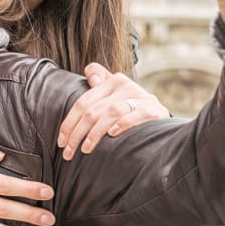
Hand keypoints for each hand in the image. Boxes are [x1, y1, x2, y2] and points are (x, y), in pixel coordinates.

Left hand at [55, 64, 169, 159]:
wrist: (163, 127)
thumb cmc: (132, 114)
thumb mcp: (114, 100)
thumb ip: (100, 87)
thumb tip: (90, 73)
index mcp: (113, 81)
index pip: (84, 102)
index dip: (69, 122)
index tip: (61, 141)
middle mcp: (126, 85)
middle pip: (93, 109)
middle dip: (77, 133)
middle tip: (68, 153)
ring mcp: (141, 98)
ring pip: (110, 112)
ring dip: (95, 133)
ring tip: (85, 149)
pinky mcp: (154, 111)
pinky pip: (135, 115)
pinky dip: (122, 124)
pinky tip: (112, 135)